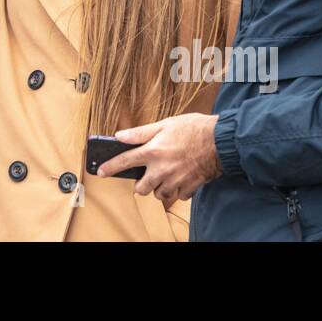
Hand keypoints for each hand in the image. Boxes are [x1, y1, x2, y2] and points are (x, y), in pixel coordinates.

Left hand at [95, 113, 221, 207]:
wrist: (220, 141)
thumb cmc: (193, 129)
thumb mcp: (164, 124)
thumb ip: (140, 133)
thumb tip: (119, 136)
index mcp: (152, 152)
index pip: (124, 162)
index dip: (110, 167)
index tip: (101, 172)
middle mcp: (161, 170)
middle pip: (141, 189)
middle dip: (141, 184)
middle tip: (148, 173)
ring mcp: (175, 181)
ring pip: (159, 194)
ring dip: (159, 187)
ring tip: (167, 173)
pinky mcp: (189, 188)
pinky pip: (177, 196)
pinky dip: (177, 189)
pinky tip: (181, 177)